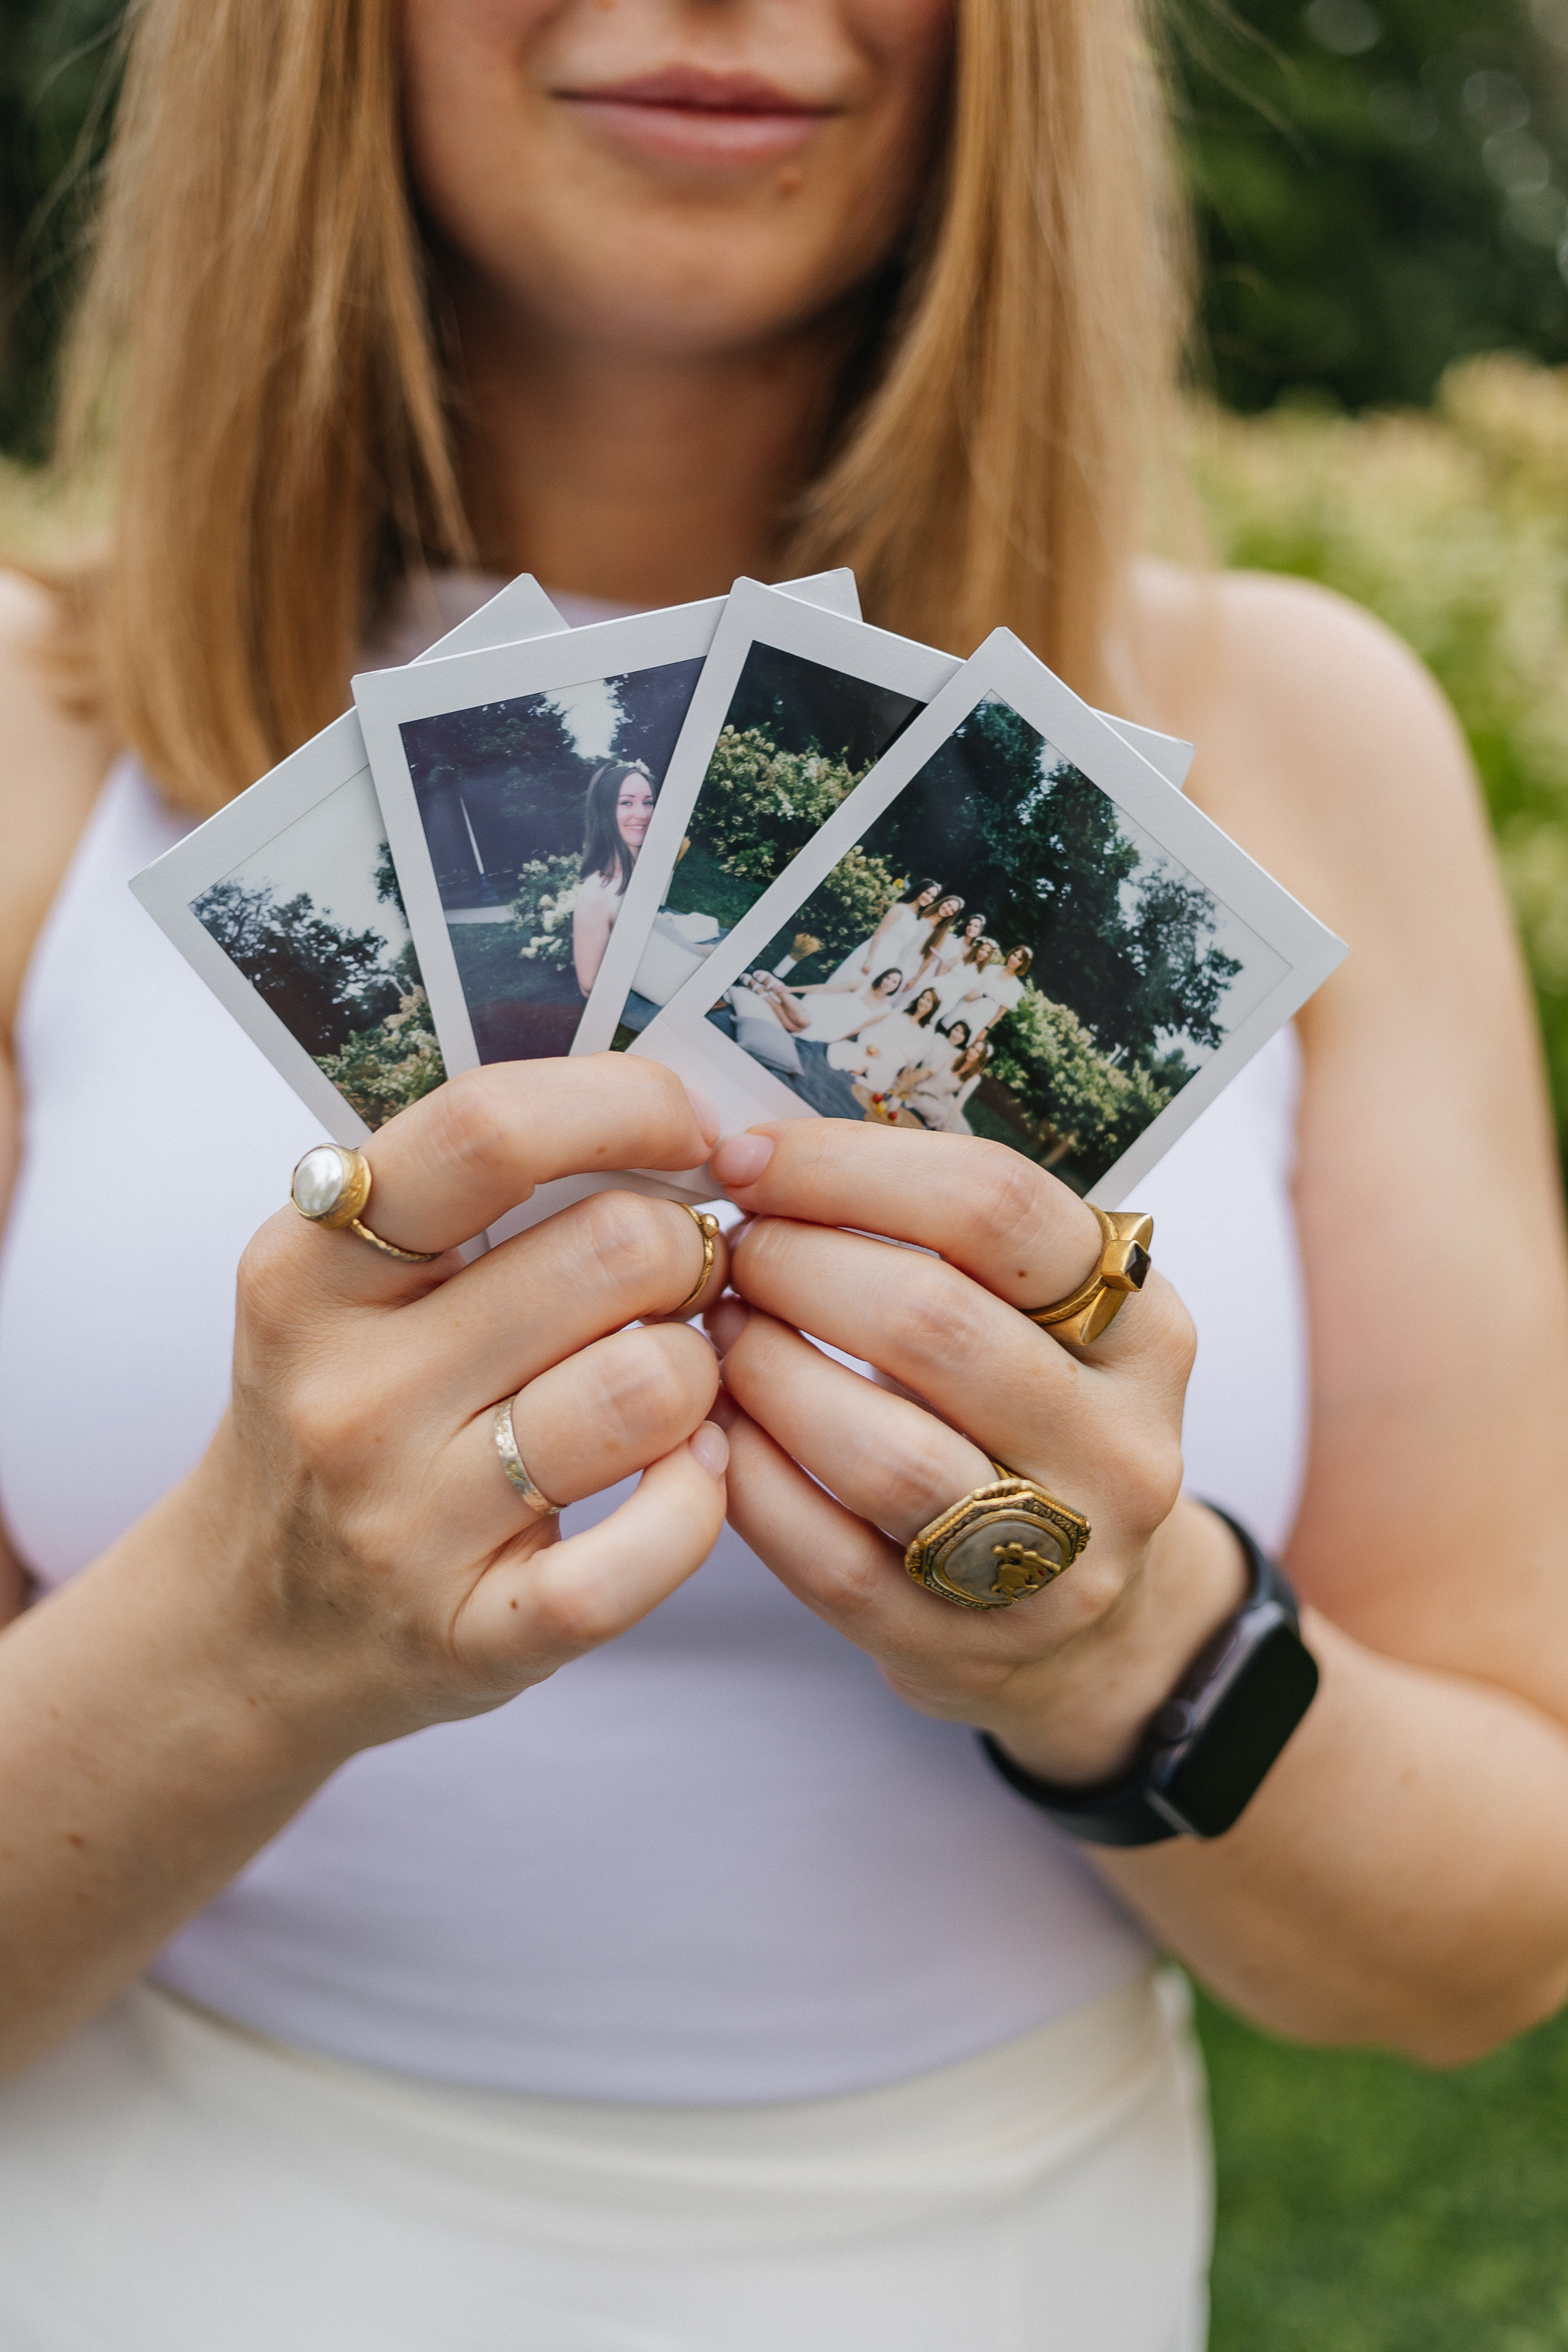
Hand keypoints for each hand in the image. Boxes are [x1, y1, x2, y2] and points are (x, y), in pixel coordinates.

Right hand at [189, 1056, 730, 1766]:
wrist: (244, 1628)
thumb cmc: (340, 1418)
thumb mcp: (345, 1285)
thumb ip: (467, 1191)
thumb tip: (658, 1111)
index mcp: (310, 1268)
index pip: (490, 1131)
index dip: (629, 1104)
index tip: (689, 1129)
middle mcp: (350, 1392)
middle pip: (611, 1250)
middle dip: (685, 1247)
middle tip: (678, 1277)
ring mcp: (408, 1520)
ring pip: (649, 1386)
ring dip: (699, 1369)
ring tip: (670, 1376)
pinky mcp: (477, 1633)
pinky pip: (653, 1548)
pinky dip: (700, 1501)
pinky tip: (685, 1475)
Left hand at [705, 1122, 1246, 1785]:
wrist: (1096, 1630)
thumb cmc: (1031, 1425)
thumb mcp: (1045, 1320)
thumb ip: (948, 1238)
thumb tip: (773, 1145)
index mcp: (1145, 1327)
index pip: (997, 1208)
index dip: (850, 1167)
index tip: (751, 1156)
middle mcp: (1120, 1444)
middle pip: (932, 1323)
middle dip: (797, 1265)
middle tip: (730, 1249)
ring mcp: (1053, 1560)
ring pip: (880, 1450)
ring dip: (765, 1371)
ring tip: (716, 1330)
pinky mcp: (963, 1647)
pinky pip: (826, 1556)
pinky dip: (749, 1478)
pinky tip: (711, 1427)